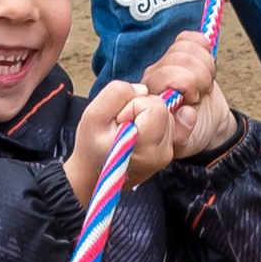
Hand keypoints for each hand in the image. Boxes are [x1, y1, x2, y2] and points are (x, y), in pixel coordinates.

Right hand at [64, 34, 235, 202]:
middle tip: (123, 123)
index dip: (135, 104)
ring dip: (148, 113)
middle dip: (143, 106)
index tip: (120, 119)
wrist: (94, 173)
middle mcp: (163, 152)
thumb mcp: (93, 115)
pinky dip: (153, 119)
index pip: (156, 106)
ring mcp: (168, 153)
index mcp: (145, 148)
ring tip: (128, 128)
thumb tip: (144, 88)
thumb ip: (117, 93)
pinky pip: (168, 120)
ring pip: (168, 112)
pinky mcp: (169, 149)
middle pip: (165, 107)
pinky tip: (139, 128)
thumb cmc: (91, 145)